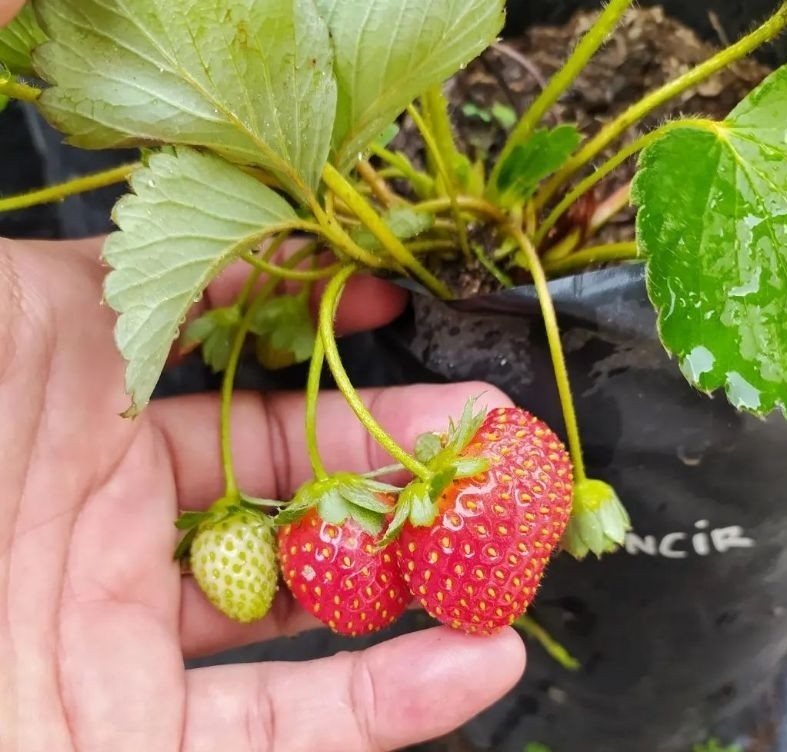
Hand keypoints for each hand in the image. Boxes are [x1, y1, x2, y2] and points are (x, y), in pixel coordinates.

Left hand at [0, 236, 523, 750]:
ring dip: (414, 570)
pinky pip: (288, 724)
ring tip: (508, 541)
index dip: (312, 309)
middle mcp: (98, 497)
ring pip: (303, 595)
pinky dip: (390, 699)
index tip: (387, 297)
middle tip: (489, 432)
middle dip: (397, 446)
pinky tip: (478, 663)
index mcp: (60, 375)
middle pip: (287, 468)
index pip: (222, 331)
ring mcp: (121, 622)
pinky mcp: (131, 740)